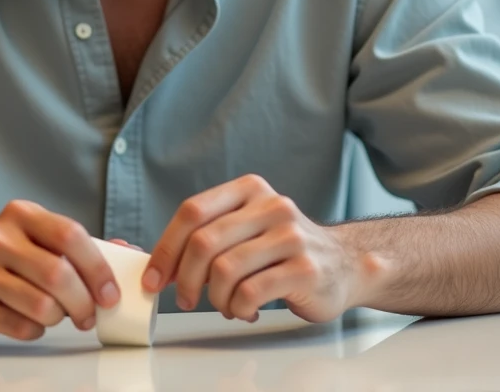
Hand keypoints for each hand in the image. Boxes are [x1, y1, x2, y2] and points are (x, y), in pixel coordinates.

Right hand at [0, 200, 120, 347]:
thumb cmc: (2, 263)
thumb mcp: (36, 243)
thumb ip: (79, 247)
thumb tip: (130, 251)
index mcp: (20, 214)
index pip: (69, 235)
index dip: (98, 268)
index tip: (111, 294)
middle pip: (57, 273)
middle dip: (83, 302)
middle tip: (90, 316)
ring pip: (40, 304)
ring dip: (58, 319)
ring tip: (57, 317)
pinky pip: (19, 326)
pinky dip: (34, 330)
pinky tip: (29, 322)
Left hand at [143, 174, 359, 322]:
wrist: (345, 264)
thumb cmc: (284, 251)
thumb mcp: (248, 227)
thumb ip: (209, 236)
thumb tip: (159, 266)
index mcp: (249, 189)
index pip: (192, 212)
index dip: (166, 247)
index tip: (153, 277)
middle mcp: (271, 206)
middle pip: (204, 242)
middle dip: (184, 279)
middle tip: (184, 299)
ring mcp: (290, 236)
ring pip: (224, 271)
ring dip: (215, 298)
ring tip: (225, 305)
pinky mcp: (304, 268)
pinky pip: (250, 293)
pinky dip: (237, 308)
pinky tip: (246, 309)